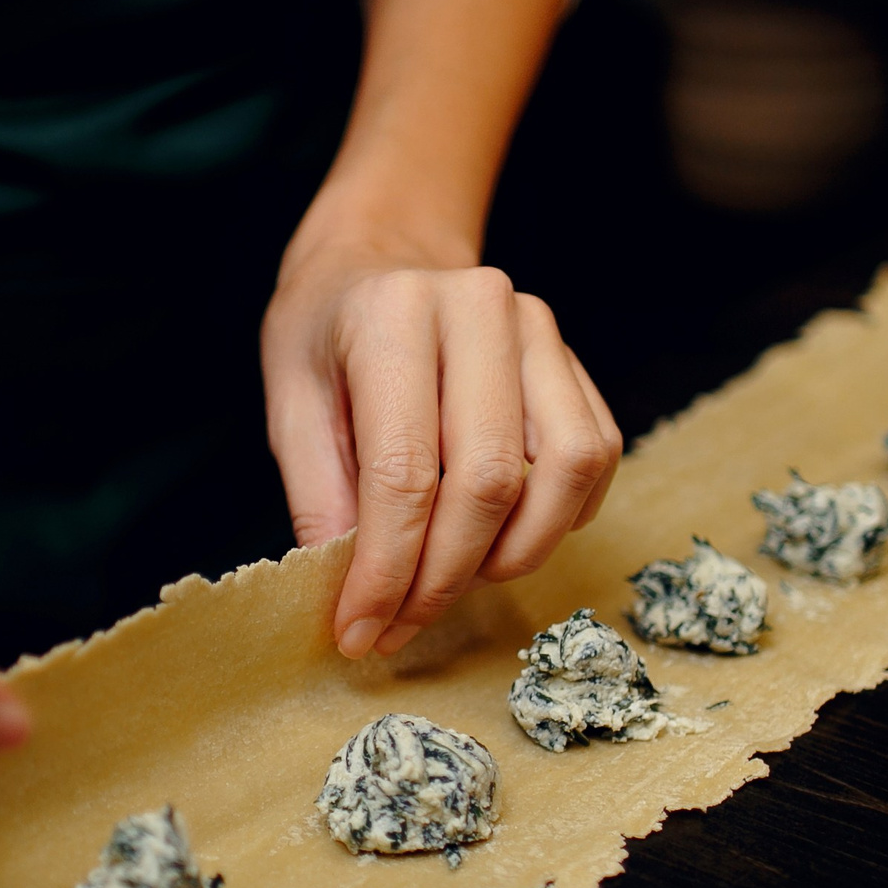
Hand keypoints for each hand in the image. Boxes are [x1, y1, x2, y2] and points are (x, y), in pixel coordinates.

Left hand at [262, 224, 620, 658]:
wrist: (384, 255)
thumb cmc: (328, 332)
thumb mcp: (291, 401)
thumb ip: (319, 493)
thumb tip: (353, 593)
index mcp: (393, 315)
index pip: (405, 472)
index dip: (388, 571)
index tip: (362, 632)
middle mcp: (479, 310)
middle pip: (489, 481)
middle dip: (445, 577)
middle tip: (401, 626)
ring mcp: (540, 329)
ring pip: (565, 471)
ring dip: (516, 553)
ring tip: (458, 582)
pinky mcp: (574, 359)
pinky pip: (596, 455)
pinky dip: (559, 518)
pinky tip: (503, 538)